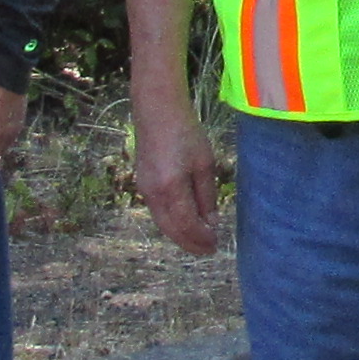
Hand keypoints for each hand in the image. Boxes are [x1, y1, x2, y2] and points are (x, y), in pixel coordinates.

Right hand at [130, 96, 221, 255]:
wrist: (156, 110)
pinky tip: (184, 221)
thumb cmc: (185, 131)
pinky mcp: (142, 183)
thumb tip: (211, 221)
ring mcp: (144, 189)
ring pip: (162, 223)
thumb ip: (207, 195)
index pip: (187, 225)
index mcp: (171, 188)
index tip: (215, 245)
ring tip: (199, 239)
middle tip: (208, 249)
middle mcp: (153, 193)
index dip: (202, 239)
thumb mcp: (204, 162)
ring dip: (180, 235)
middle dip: (190, 243)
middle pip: (172, 230)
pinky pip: (157, 211)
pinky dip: (171, 222)